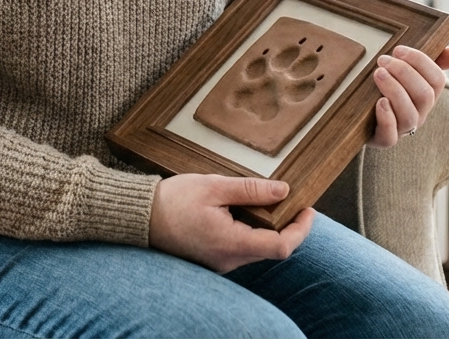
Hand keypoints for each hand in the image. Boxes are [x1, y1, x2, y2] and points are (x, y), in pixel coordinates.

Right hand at [148, 173, 315, 273]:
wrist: (140, 217)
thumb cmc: (172, 201)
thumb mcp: (214, 186)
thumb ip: (251, 190)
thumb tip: (284, 190)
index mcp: (231, 243)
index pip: (282, 246)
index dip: (301, 229)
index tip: (308, 209)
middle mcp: (229, 259)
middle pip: (272, 248)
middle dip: (286, 225)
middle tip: (290, 198)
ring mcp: (220, 262)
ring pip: (257, 248)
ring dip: (267, 227)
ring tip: (266, 200)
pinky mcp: (213, 258)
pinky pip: (241, 247)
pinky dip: (251, 230)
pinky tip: (244, 210)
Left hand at [368, 45, 448, 147]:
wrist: (366, 119)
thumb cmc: (390, 90)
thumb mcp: (408, 74)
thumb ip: (431, 61)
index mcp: (428, 95)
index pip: (437, 79)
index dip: (420, 61)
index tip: (398, 49)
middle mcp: (420, 113)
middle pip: (424, 95)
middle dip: (404, 73)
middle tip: (383, 60)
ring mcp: (403, 129)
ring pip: (409, 115)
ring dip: (394, 90)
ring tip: (378, 73)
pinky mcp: (383, 139)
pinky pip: (390, 136)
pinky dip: (386, 118)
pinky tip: (379, 102)